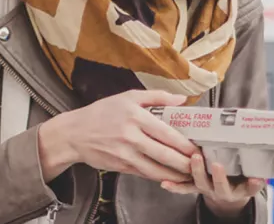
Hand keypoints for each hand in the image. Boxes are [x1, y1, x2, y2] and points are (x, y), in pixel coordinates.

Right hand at [37, 90, 197, 182]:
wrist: (75, 132)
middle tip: (198, 165)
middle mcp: (130, 136)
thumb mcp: (128, 97)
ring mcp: (124, 154)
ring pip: (155, 169)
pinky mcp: (120, 166)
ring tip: (189, 175)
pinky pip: (144, 174)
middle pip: (164, 154)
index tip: (197, 148)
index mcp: (135, 116)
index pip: (166, 133)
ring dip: (174, 174)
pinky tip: (169, 176)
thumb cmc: (102, 112)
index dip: (184, 144)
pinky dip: (158, 177)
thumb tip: (181, 100)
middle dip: (184, 163)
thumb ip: (156, 97)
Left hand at [160, 153, 265, 216]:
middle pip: (220, 185)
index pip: (248, 188)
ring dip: (196, 172)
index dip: (252, 185)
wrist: (225, 196)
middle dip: (218, 176)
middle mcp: (223, 191)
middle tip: (217, 164)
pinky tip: (165, 183)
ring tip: (194, 159)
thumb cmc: (238, 177)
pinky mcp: (194, 187)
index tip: (257, 179)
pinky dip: (175, 186)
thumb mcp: (249, 173)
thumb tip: (264, 141)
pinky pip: (184, 188)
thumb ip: (254, 162)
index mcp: (240, 189)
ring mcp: (207, 190)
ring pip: (200, 184)